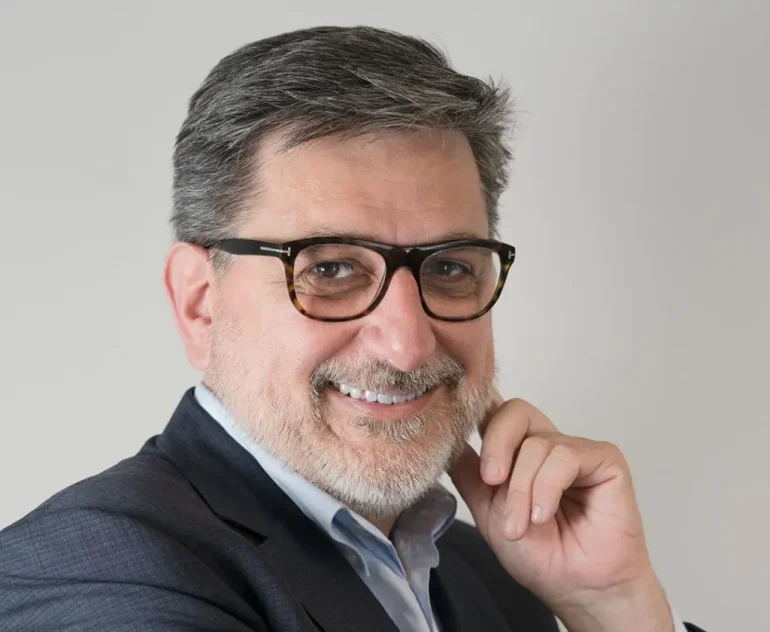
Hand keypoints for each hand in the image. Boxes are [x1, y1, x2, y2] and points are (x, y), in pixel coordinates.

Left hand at [449, 393, 673, 631]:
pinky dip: (547, 487)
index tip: (457, 418)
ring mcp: (575, 449)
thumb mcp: (487, 511)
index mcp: (517, 452)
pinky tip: (544, 515)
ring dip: (522, 489)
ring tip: (521, 525)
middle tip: (491, 480)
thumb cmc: (540, 555)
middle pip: (514, 411)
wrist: (579, 590)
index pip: (494, 413)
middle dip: (496, 444)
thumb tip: (444, 440)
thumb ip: (468, 473)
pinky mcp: (604, 459)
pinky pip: (565, 456)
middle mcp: (545, 443)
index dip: (478, 408)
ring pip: (536, 444)